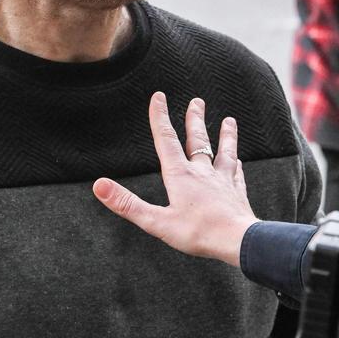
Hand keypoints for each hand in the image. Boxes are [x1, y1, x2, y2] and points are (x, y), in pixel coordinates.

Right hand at [93, 93, 258, 266]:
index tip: (158, 97)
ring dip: (225, 135)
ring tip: (229, 120)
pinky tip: (239, 161)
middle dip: (194, 119)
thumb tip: (99, 185)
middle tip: (197, 101)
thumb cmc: (197, 233)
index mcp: (180, 175)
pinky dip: (237, 164)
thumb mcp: (156, 221)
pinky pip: (237, 173)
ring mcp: (222, 180)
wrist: (237, 240)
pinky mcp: (237, 192)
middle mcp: (203, 172)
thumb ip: (127, 203)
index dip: (160, 117)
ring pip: (224, 151)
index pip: (166, 140)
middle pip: (198, 140)